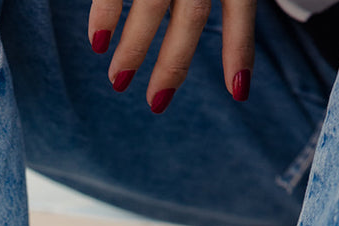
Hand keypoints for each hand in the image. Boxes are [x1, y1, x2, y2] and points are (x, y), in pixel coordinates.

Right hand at [88, 0, 255, 110]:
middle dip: (173, 65)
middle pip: (192, 18)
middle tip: (156, 103)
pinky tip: (98, 42)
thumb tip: (212, 24)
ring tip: (119, 79)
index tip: (239, 92)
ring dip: (134, 49)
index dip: (240, 50)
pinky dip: (105, 17)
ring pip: (151, 9)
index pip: (240, 8)